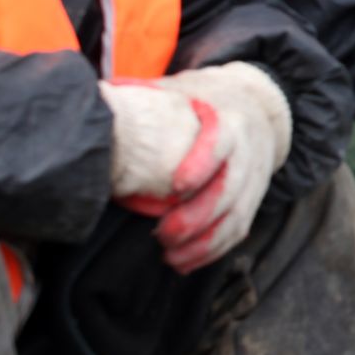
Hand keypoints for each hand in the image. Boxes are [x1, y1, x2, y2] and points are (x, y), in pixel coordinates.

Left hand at [101, 62, 292, 273]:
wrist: (258, 101)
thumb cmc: (204, 99)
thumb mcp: (181, 90)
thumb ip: (147, 98)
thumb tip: (96, 103)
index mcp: (229, 119)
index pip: (221, 143)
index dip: (201, 165)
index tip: (175, 187)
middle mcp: (250, 149)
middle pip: (230, 189)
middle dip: (197, 217)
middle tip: (163, 235)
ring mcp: (256, 176)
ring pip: (238, 216)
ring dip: (205, 243)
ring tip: (170, 258)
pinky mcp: (255, 197)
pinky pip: (240, 229)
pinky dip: (215, 251)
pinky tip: (187, 263)